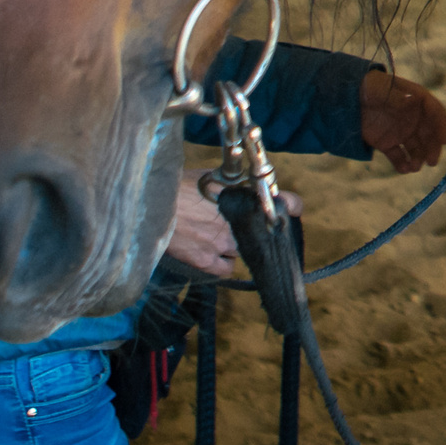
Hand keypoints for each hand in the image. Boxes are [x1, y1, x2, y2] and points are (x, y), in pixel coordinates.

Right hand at [170, 172, 305, 275]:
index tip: (295, 207)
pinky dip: (224, 263)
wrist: (151, 204)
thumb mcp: (211, 176)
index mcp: (245, 198)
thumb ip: (233, 184)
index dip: (292, 205)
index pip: (287, 202)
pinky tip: (214, 254)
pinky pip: (226, 269)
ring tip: (220, 237)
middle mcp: (240, 223)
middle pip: (264, 233)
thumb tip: (244, 185)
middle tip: (246, 225)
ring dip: (238, 246)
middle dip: (258, 230)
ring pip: (245, 252)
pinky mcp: (206, 261)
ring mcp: (223, 244)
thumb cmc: (178, 185)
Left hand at [359, 71, 445, 174]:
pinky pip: (398, 156)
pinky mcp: (387, 143)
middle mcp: (413, 119)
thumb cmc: (370, 88)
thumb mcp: (384, 89)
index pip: (436, 114)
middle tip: (431, 162)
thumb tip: (411, 101)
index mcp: (418, 102)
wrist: (348, 98)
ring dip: (418, 159)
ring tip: (414, 168)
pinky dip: (401, 164)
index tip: (444, 141)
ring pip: (415, 148)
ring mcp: (401, 132)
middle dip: (432, 149)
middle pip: (429, 135)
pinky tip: (403, 169)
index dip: (442, 127)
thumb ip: (398, 97)